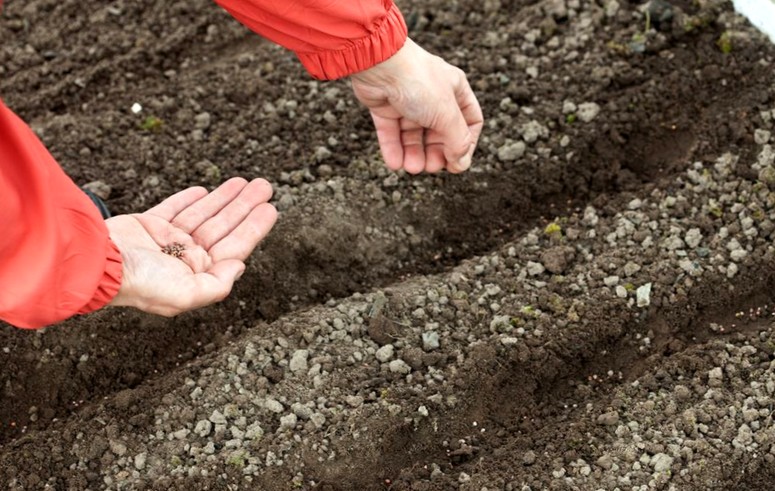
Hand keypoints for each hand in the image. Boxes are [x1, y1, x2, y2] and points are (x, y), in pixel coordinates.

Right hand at [106, 177, 276, 315]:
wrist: (96, 264)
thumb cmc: (140, 283)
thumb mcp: (186, 294)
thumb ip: (217, 284)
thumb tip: (241, 266)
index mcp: (196, 275)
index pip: (234, 247)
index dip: (254, 228)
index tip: (271, 209)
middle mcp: (184, 258)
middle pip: (223, 227)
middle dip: (245, 207)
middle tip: (264, 186)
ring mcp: (166, 241)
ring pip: (203, 214)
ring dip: (224, 198)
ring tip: (244, 182)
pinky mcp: (147, 225)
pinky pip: (174, 209)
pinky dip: (189, 199)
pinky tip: (205, 190)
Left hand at [351, 38, 483, 173]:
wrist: (380, 63)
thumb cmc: (418, 82)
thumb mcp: (447, 114)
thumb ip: (457, 142)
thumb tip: (461, 164)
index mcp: (455, 90)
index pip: (469, 122)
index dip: (466, 144)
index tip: (457, 162)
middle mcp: (433, 95)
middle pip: (440, 133)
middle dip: (436, 153)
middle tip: (431, 167)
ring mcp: (408, 101)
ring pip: (414, 136)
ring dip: (414, 155)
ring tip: (411, 168)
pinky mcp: (385, 106)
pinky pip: (392, 133)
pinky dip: (393, 149)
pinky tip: (395, 163)